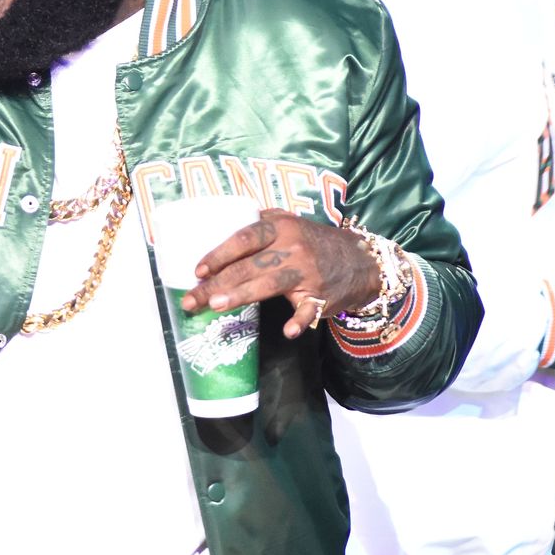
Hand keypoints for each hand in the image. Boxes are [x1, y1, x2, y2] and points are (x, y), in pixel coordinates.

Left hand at [180, 209, 382, 339]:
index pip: (244, 238)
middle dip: (218, 283)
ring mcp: (307, 272)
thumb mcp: (291, 221)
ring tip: (217, 306)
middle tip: (194, 298)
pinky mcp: (321, 295)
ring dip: (242, 294)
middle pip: (249, 265)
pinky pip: (309, 310)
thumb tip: (222, 225)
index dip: (220, 254)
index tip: (198, 270)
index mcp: (280, 227)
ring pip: (269, 284)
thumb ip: (261, 222)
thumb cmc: (315, 241)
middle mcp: (292, 247)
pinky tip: (288, 332)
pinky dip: (300, 321)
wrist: (361, 260)